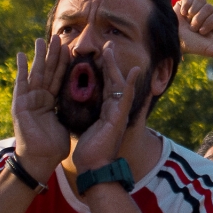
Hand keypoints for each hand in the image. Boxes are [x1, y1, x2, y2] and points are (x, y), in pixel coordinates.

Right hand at [12, 36, 70, 180]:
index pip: (60, 78)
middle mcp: (40, 98)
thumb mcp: (68, 123)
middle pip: (48, 72)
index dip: (65, 64)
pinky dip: (21, 69)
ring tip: (41, 39)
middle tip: (58, 37)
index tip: (71, 48)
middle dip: (52, 55)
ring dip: (38, 56)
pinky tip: (22, 55)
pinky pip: (21, 84)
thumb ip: (74, 111)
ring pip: (36, 73)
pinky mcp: (20, 104)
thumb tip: (87, 104)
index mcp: (51, 102)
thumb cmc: (54, 146)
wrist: (41, 160)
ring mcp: (29, 100)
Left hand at [70, 41, 142, 176]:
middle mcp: (115, 111)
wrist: (93, 168)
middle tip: (108, 44)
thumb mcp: (86, 130)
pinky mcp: (119, 118)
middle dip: (110, 63)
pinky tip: (134, 71)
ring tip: (111, 49)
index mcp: (106, 112)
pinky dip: (129, 84)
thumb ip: (86, 118)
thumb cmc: (89, 153)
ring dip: (115, 66)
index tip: (99, 56)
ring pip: (118, 84)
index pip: (105, 86)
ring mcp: (118, 114)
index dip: (103, 71)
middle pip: (113, 81)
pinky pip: (125, 97)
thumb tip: (77, 111)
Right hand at [176, 0, 212, 65]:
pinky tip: (182, 13)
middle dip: (199, 19)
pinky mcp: (186, 1)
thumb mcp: (208, 49)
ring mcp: (197, 7)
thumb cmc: (190, 44)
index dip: (209, 22)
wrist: (171, 38)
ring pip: (201, 0)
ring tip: (186, 20)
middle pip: (209, 7)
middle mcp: (207, 14)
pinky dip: (186, 4)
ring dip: (193, 12)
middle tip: (192, 28)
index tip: (201, 32)